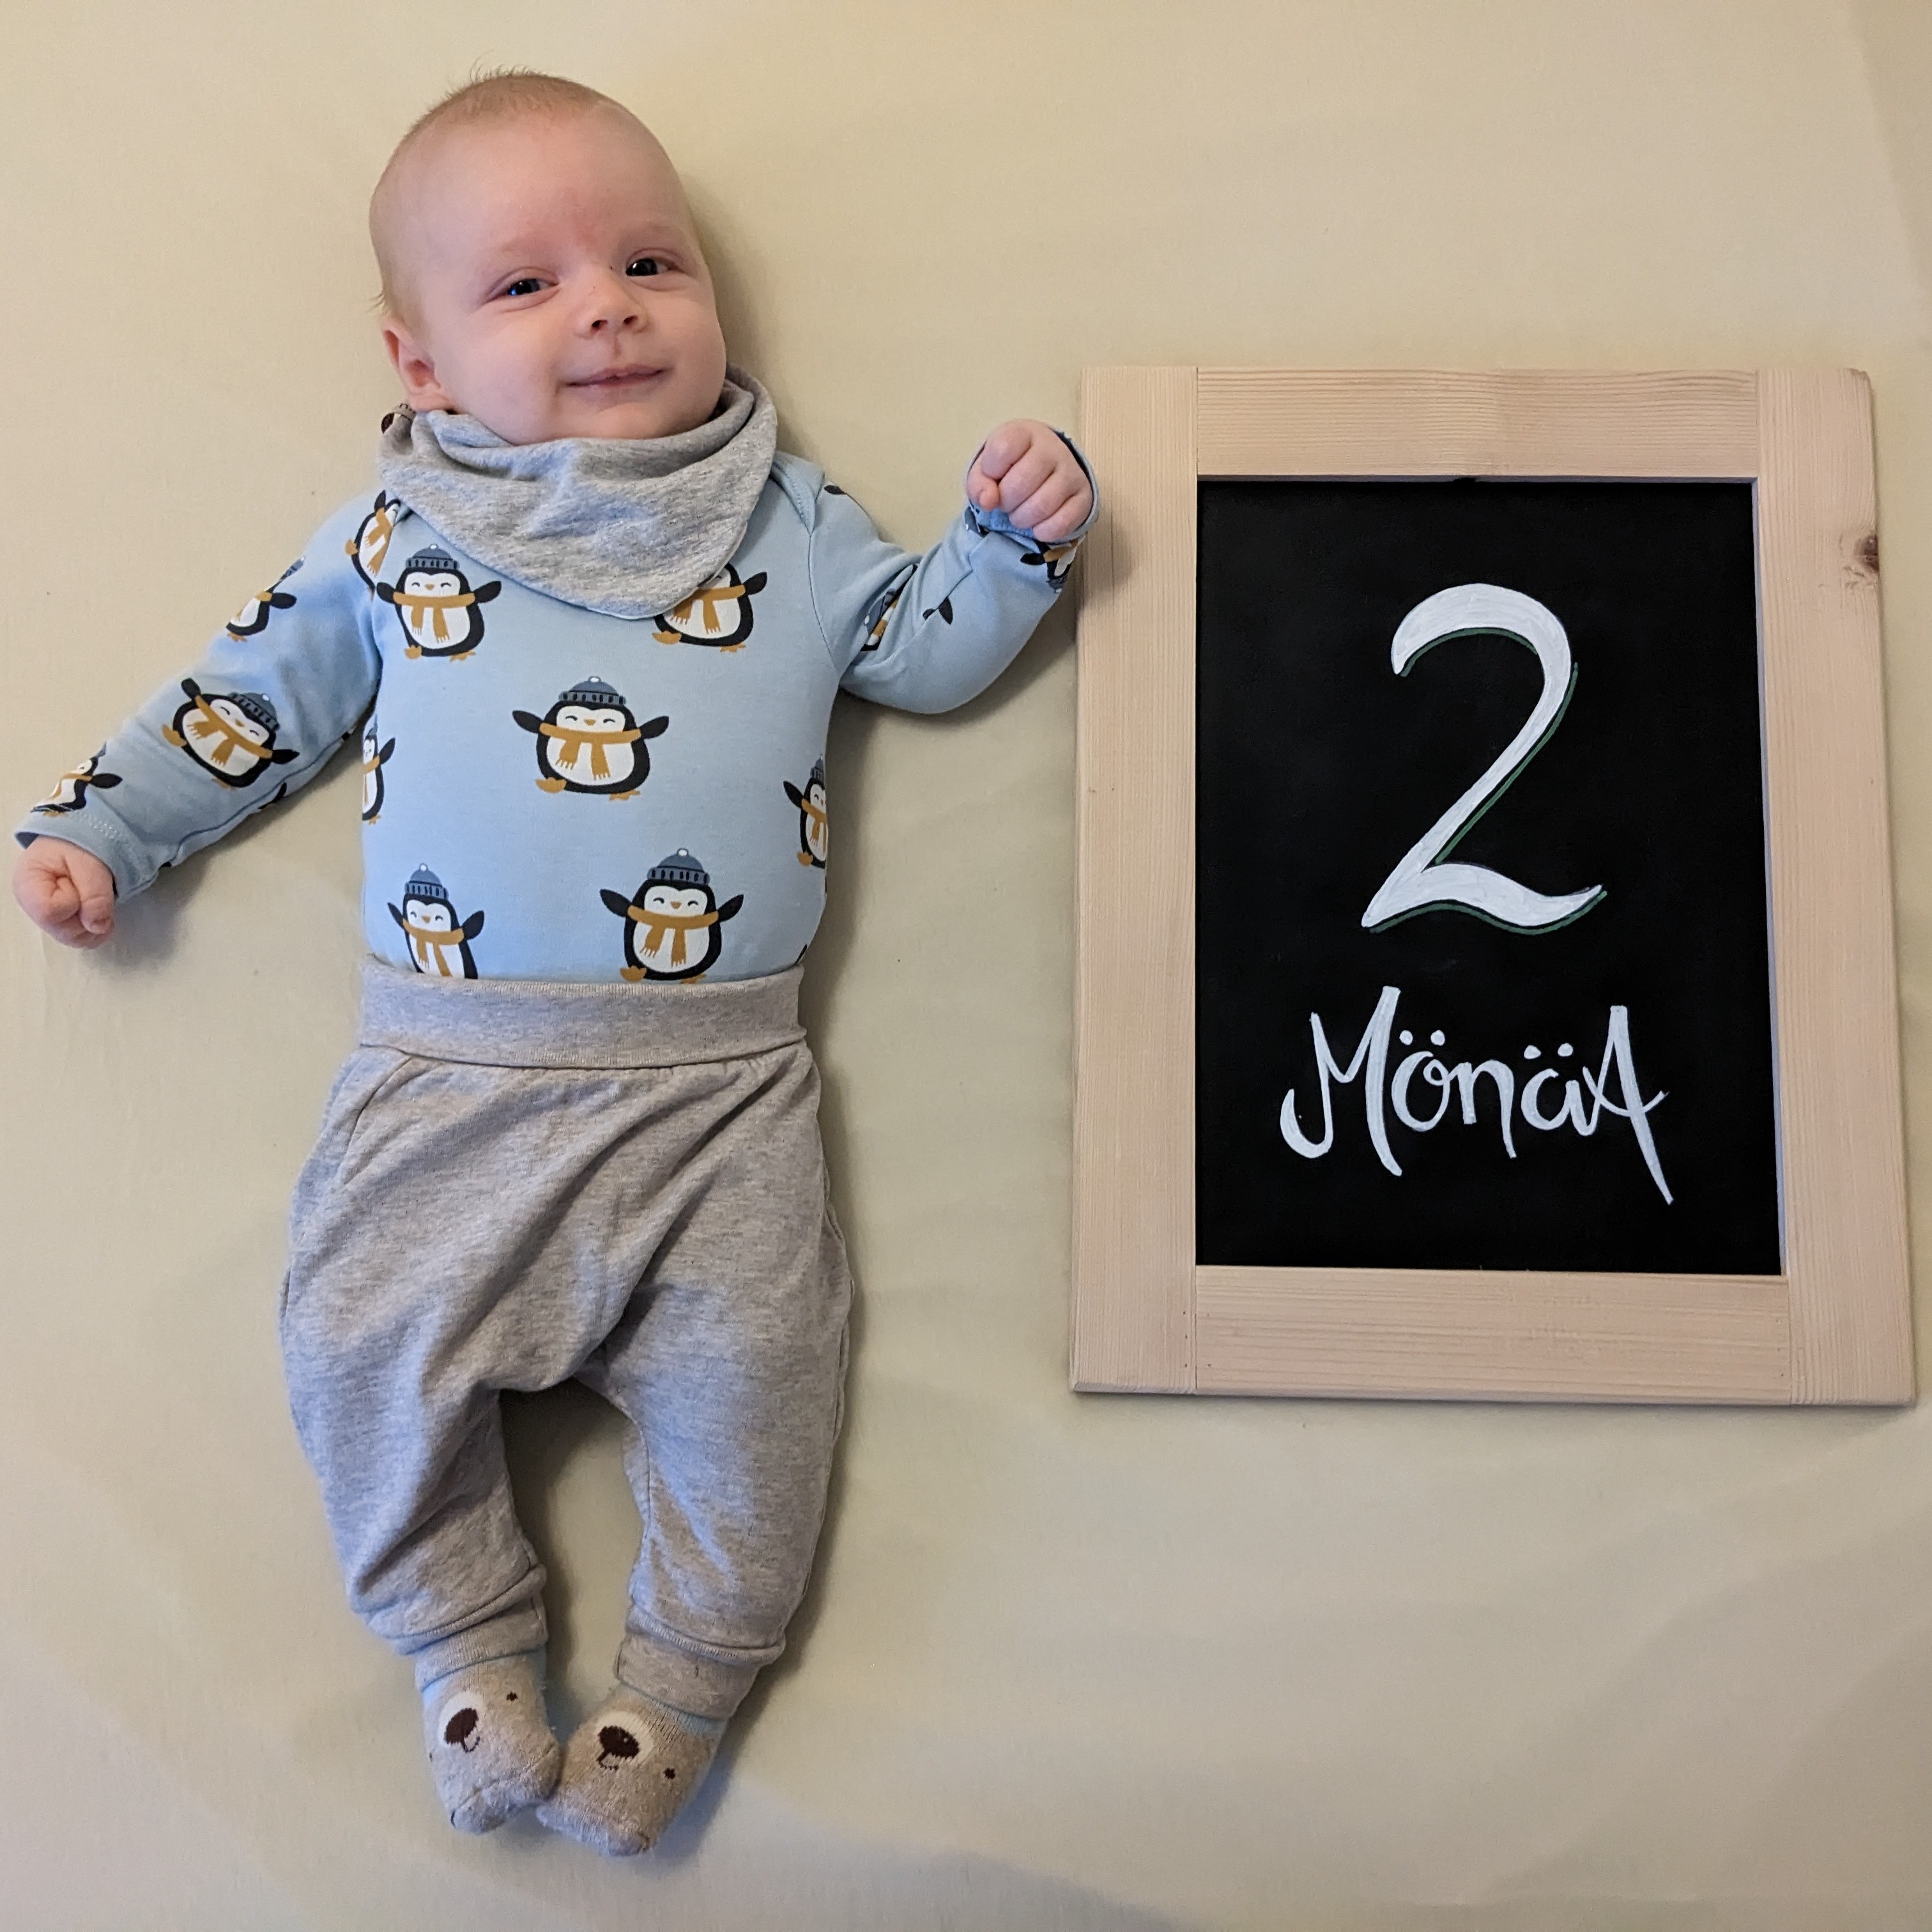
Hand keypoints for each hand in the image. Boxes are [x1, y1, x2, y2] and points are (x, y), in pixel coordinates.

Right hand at [13, 836, 115, 947]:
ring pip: (74, 938)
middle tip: (90, 887)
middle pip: (63, 931)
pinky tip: (99, 908)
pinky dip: (97, 928)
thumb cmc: (79, 844)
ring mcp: (47, 917)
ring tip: (95, 894)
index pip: (50, 913)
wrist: (80, 838)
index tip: (76, 880)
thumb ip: (95, 895)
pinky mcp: (62, 922)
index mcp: (27, 885)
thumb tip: (97, 927)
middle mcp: (32, 906)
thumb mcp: (90, 863)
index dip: (72, 902)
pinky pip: (82, 938)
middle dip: (86, 914)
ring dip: (94, 922)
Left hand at [967, 420, 1092, 542]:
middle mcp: (1053, 448)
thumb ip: (979, 483)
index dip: (991, 470)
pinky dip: (1043, 531)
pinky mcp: (1084, 497)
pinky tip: (1038, 525)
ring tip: (1020, 513)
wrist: (1048, 471)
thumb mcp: (988, 469)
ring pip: (1041, 506)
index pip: (1002, 449)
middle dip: (1005, 501)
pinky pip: (1061, 523)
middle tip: (1007, 502)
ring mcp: (1072, 472)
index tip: (994, 475)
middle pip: (1021, 482)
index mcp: (1025, 433)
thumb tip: (988, 501)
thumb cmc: (1012, 469)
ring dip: (1022, 519)